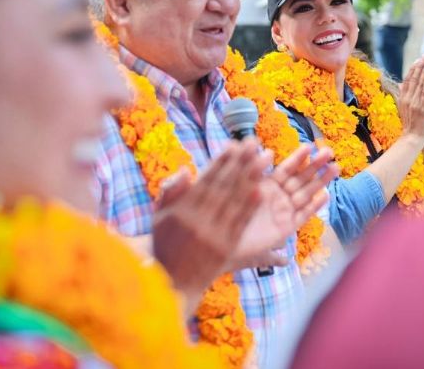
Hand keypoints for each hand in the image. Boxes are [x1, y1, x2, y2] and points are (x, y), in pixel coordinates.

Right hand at [151, 140, 263, 299]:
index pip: (205, 180)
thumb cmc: (165, 243)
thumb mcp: (159, 216)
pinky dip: (251, 206)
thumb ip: (170, 191)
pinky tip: (262, 190)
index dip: (221, 161)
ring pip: (236, 201)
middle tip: (254, 142)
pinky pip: (241, 223)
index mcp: (182, 211)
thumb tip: (187, 169)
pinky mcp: (226, 248)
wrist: (171, 282)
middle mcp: (199, 221)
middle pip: (225, 186)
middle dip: (241, 162)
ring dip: (252, 178)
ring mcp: (214, 235)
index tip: (233, 143)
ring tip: (264, 159)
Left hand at [230, 144, 337, 269]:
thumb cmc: (227, 213)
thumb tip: (257, 147)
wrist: (222, 241)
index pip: (286, 169)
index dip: (297, 158)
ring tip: (335, 167)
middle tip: (329, 151)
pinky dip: (314, 206)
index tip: (308, 146)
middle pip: (300, 179)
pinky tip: (325, 195)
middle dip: (315, 166)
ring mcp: (283, 213)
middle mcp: (277, 198)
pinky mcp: (285, 229)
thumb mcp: (239, 187)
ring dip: (320, 181)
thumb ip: (251, 168)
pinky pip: (302, 216)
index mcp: (266, 186)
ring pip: (306, 194)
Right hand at [399, 55, 423, 140]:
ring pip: (420, 83)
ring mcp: (414, 103)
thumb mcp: (405, 108)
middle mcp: (408, 98)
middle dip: (420, 66)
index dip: (413, 69)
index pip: (408, 80)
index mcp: (403, 98)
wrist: (413, 138)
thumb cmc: (411, 124)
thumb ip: (405, 95)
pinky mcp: (422, 107)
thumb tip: (402, 84)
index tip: (418, 60)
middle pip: (414, 79)